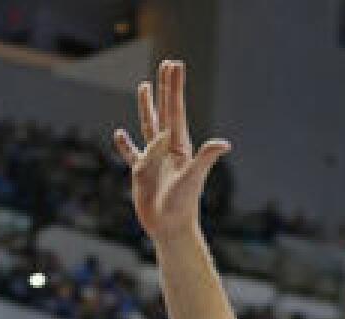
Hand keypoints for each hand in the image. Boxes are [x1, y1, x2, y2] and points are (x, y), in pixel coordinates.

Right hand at [112, 58, 228, 243]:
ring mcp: (153, 160)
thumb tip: (224, 144)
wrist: (171, 229)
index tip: (175, 65)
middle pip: (165, 111)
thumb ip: (205, 158)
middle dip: (165, 87)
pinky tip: (120, 134)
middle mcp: (167, 149)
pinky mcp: (141, 174)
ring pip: (148, 126)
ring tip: (144, 87)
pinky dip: (125, 145)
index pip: (175, 109)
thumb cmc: (183, 206)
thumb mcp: (193, 178)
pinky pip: (132, 155)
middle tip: (167, 64)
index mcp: (179, 145)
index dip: (174, 87)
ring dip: (146, 107)